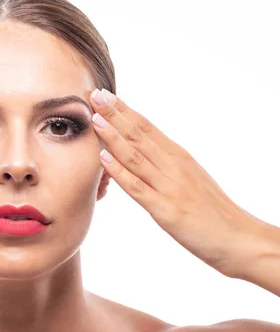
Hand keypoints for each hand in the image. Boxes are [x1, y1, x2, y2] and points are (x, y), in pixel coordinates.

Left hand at [88, 88, 255, 274]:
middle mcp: (173, 166)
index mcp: (178, 156)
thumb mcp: (190, 177)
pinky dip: (119, 171)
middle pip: (138, 135)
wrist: (239, 238)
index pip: (145, 126)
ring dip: (113, 136)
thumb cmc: (213, 211)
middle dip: (113, 114)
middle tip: (93, 94)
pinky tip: (103, 158)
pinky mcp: (165, 209)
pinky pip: (137, 187)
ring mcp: (169, 186)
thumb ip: (166, 164)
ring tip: (94, 119)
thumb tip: (143, 151)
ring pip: (135, 156)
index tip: (103, 94)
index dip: (123, 109)